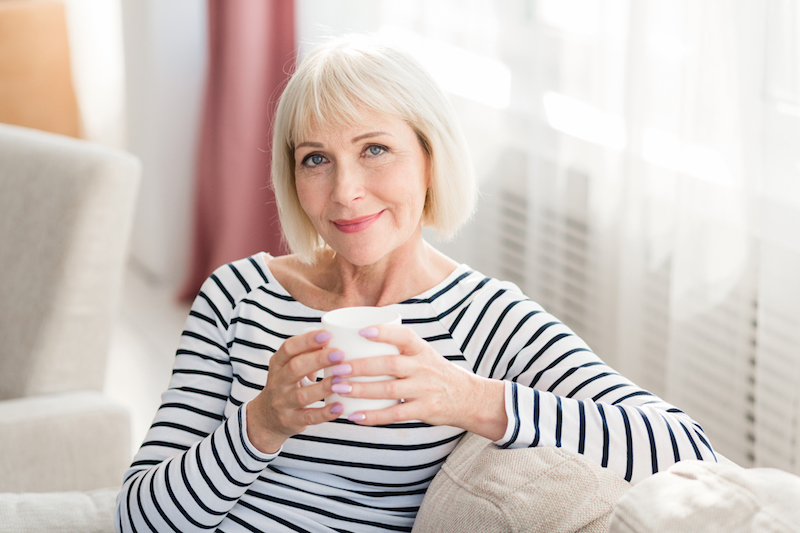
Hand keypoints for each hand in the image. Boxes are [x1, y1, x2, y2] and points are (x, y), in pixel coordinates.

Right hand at [246, 330, 347, 452]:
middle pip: (295, 368)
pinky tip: (341, 406)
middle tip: (340, 353)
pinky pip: (309, 417)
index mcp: (278, 364)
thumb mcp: (288, 367)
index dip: (307, 340)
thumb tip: (338, 339)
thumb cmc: (286, 386)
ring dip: (324, 386)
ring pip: (302, 394)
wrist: (265, 418)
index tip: (327, 334)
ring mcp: (283, 403)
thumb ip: (307, 354)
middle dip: (318, 359)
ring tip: (343, 378)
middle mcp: (278, 383)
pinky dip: (325, 413)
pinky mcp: (291, 421)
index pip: (288, 348)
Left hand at [336, 325, 506, 439]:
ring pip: (389, 389)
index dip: (383, 333)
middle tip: (336, 368)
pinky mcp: (425, 410)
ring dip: (361, 390)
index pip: (403, 335)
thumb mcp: (423, 353)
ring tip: (339, 389)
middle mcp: (423, 367)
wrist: (468, 397)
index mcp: (421, 349)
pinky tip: (356, 416)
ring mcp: (425, 389)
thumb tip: (356, 338)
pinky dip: (374, 416)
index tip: (361, 332)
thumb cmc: (435, 373)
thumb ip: (398, 347)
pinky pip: (396, 414)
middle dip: (360, 366)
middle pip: (390, 364)